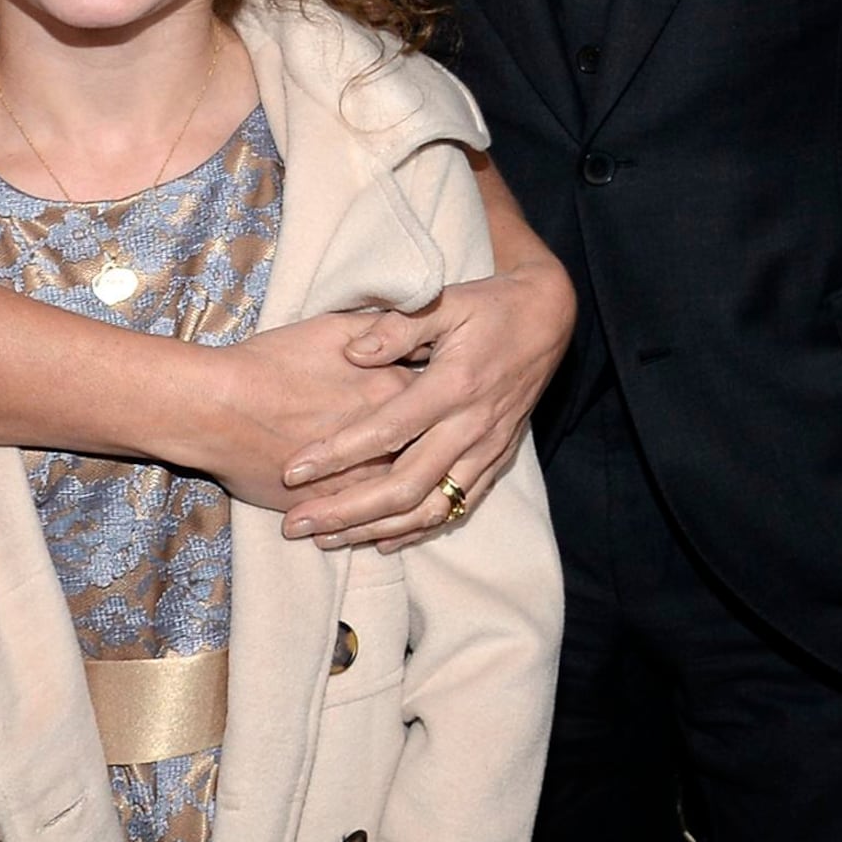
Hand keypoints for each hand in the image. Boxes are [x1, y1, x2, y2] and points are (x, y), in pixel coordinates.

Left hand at [277, 238, 577, 549]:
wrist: (547, 319)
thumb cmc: (488, 306)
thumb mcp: (444, 301)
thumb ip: (397, 327)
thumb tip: (352, 353)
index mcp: (454, 385)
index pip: (388, 430)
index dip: (338, 453)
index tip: (293, 471)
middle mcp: (472, 426)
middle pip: (405, 486)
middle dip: (347, 512)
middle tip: (297, 524)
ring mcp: (488, 449)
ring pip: (430, 508)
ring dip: (376, 530)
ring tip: (328, 540)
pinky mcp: (498, 460)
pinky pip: (458, 507)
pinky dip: (418, 530)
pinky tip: (382, 541)